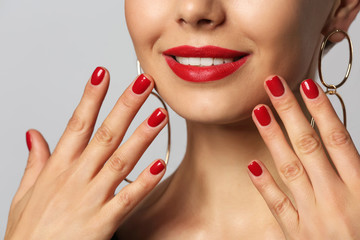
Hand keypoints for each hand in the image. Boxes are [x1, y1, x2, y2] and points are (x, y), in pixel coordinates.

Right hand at [5, 67, 167, 239]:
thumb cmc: (29, 232)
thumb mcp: (25, 193)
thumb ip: (34, 161)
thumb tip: (34, 134)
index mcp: (58, 168)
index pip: (77, 123)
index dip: (91, 96)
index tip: (103, 73)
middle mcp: (76, 177)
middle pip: (105, 133)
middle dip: (126, 105)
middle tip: (144, 83)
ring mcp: (90, 199)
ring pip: (120, 160)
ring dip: (141, 136)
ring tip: (159, 115)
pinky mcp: (102, 222)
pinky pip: (128, 198)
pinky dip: (144, 182)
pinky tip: (160, 165)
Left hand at [247, 76, 359, 238]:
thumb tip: (345, 143)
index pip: (336, 139)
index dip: (320, 110)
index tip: (306, 85)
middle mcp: (336, 198)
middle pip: (308, 145)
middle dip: (290, 112)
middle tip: (273, 85)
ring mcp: (314, 216)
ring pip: (289, 168)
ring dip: (273, 137)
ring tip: (259, 111)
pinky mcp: (298, 234)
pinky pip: (278, 206)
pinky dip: (264, 185)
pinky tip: (251, 163)